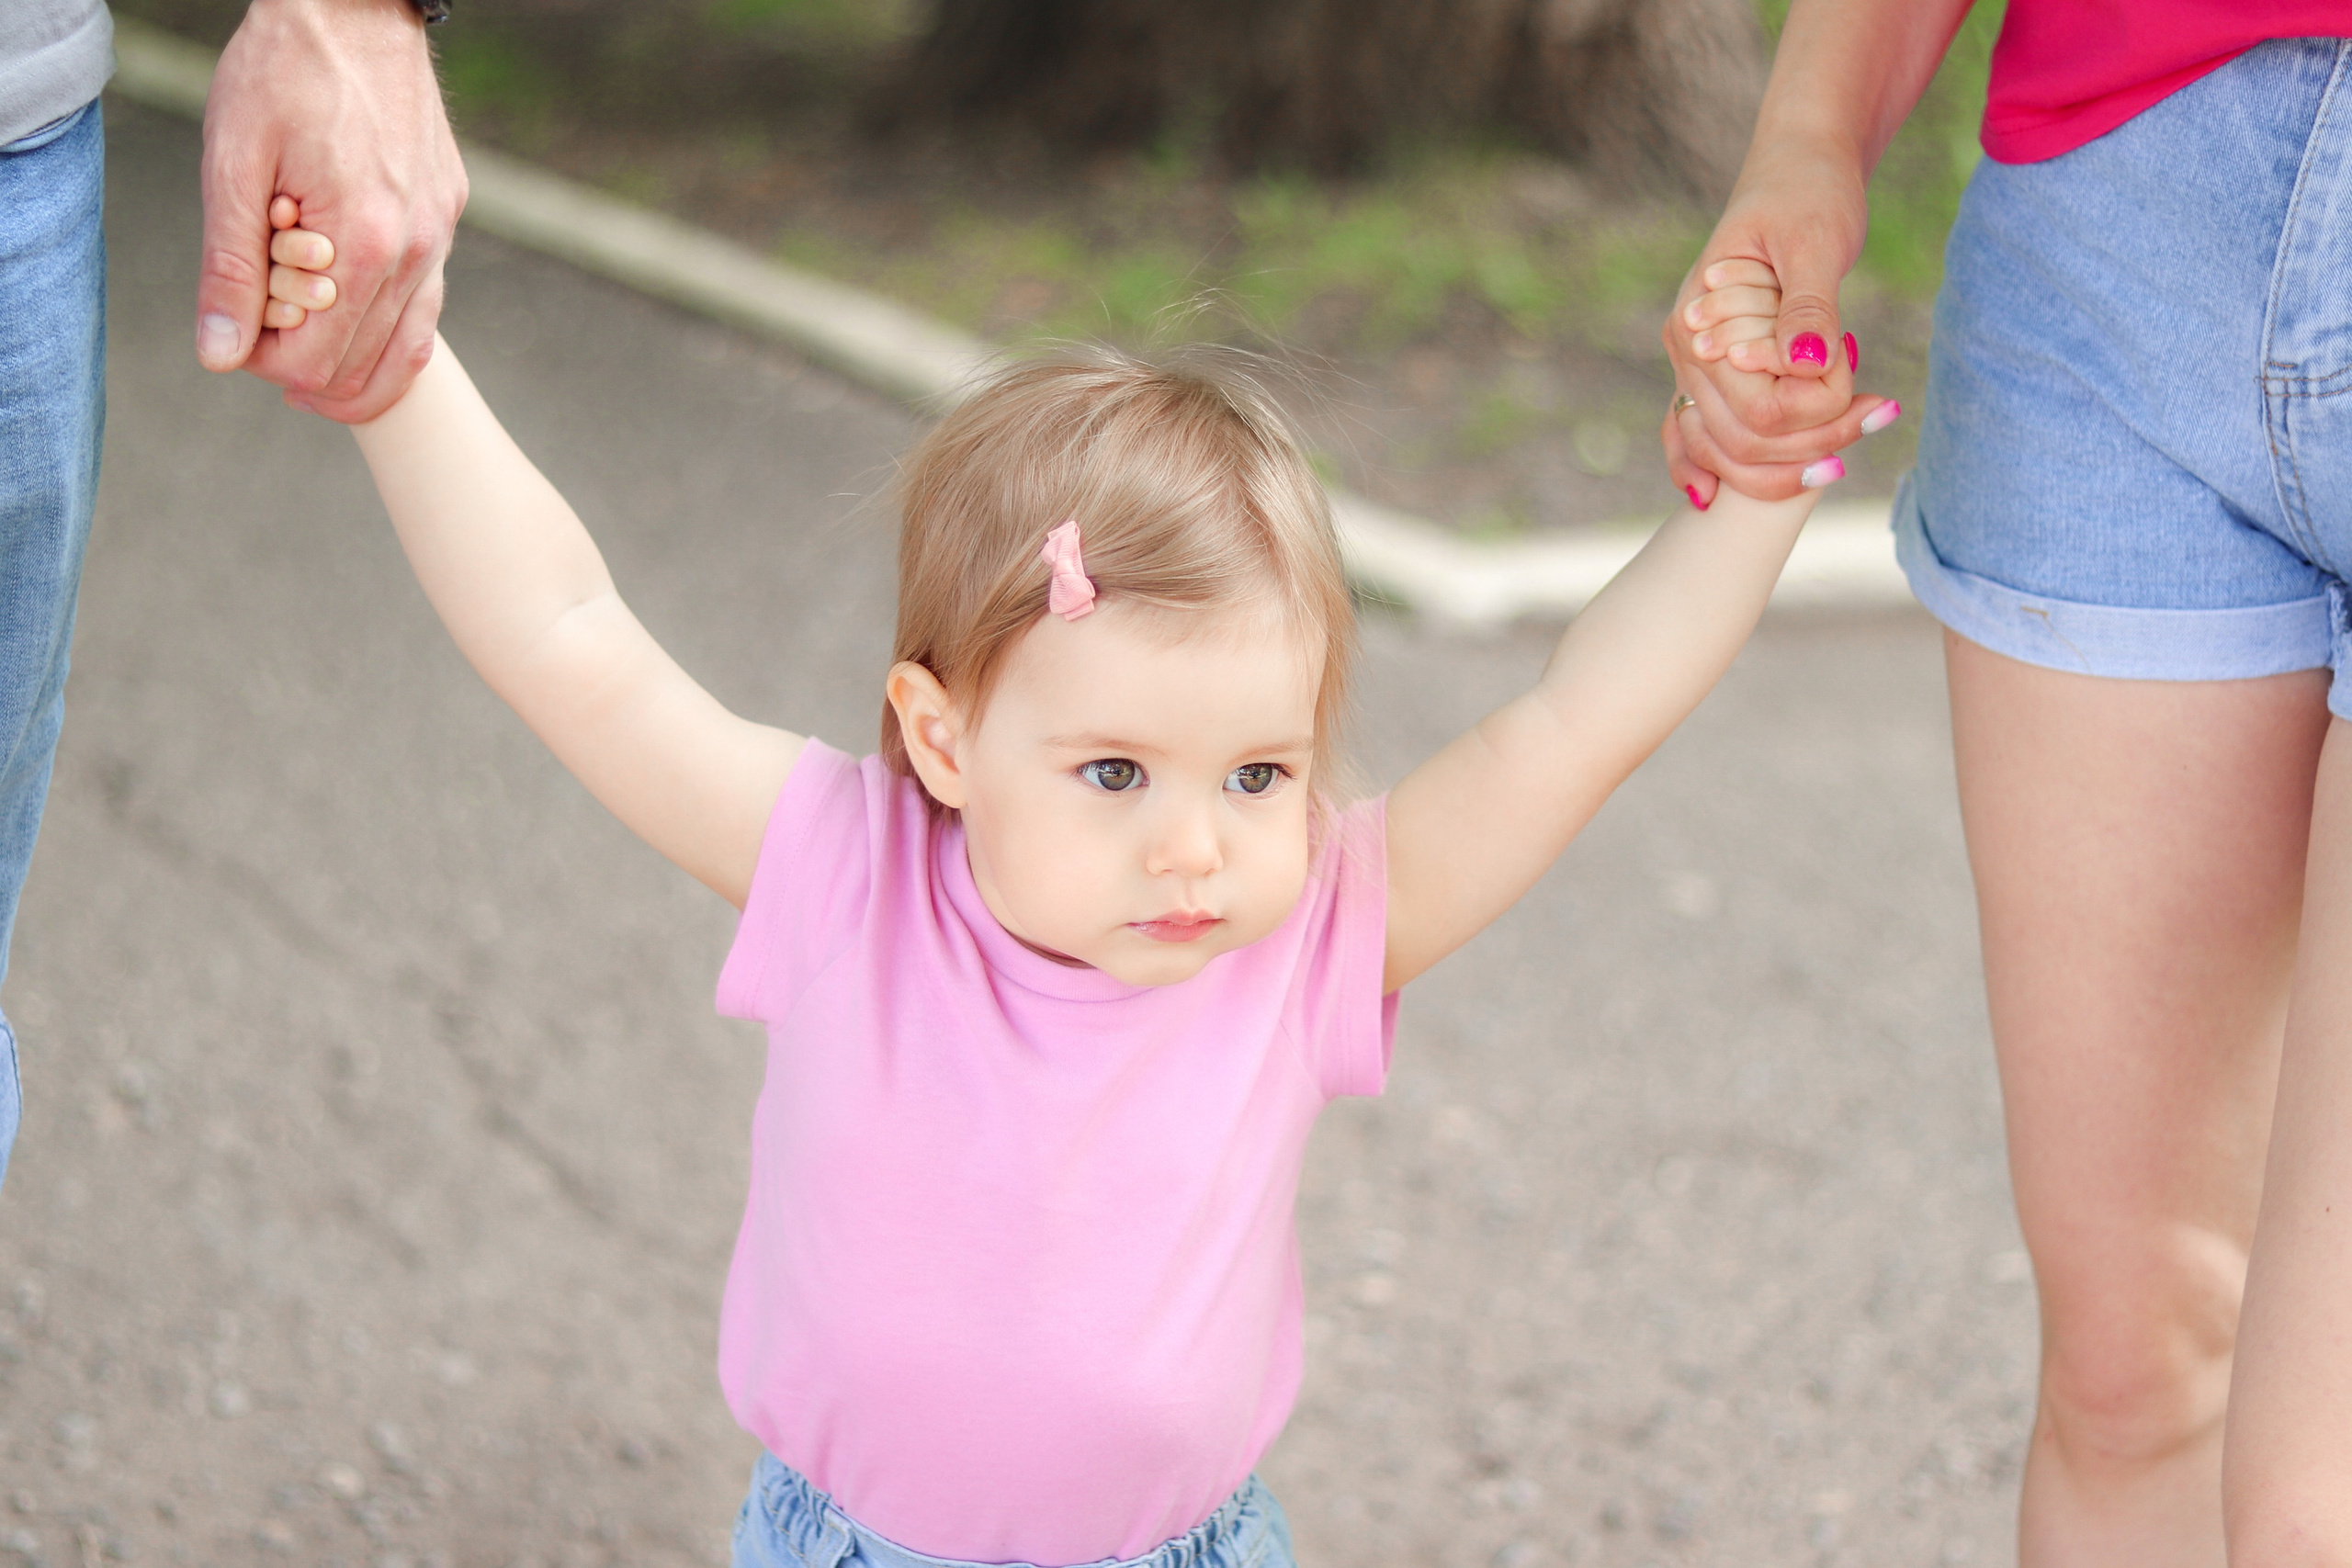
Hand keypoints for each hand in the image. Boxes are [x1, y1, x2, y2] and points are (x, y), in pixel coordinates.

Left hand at [197, 0, 466, 423]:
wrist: (355, 9)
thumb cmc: (285, 74)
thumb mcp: (233, 165)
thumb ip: (230, 266)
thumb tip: (221, 355)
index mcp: (365, 244)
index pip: (313, 361)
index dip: (260, 359)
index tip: (233, 322)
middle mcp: (416, 253)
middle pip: (361, 371)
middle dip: (301, 365)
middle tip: (258, 330)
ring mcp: (439, 238)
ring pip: (405, 353)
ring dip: (347, 364)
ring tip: (299, 343)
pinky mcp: (445, 219)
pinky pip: (425, 309)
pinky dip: (384, 333)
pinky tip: (344, 313)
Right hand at [1660, 138, 1885, 503]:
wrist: (1797, 165)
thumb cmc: (1808, 191)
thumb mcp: (1816, 241)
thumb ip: (1808, 306)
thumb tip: (1807, 363)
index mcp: (1700, 322)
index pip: (1762, 409)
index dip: (1822, 411)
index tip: (1869, 375)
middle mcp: (1686, 353)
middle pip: (1743, 443)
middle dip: (1816, 442)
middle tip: (1879, 410)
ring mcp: (1695, 368)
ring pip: (1728, 454)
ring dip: (1792, 461)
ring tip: (1859, 424)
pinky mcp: (1715, 374)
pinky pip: (1701, 440)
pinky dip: (1721, 471)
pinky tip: (1727, 498)